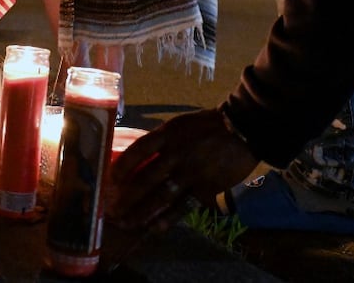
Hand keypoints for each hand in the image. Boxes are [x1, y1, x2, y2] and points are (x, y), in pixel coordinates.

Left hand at [107, 108, 258, 230]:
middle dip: (126, 198)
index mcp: (168, 135)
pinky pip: (183, 207)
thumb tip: (136, 160)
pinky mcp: (206, 188)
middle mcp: (177, 154)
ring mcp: (192, 173)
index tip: (111, 180)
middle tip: (112, 210)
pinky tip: (154, 227)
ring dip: (141, 212)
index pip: (138, 151)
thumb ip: (160, 142)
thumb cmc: (206, 126)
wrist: (242, 130)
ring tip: (126, 223)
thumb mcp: (178, 125)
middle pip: (145, 179)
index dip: (122, 167)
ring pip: (161, 197)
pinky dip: (167, 219)